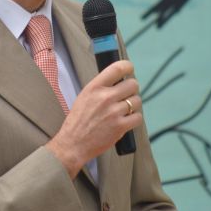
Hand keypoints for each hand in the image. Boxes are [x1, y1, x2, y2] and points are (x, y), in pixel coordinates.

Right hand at [46, 60, 141, 177]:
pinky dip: (134, 119)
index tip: (129, 70)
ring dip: (133, 105)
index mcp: (94, 87)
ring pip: (137, 101)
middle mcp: (105, 97)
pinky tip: (126, 121)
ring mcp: (113, 112)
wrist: (73, 144)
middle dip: (131, 89)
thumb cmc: (78, 121)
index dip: (128, 67)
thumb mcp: (84, 97)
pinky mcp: (120, 126)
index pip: (117, 68)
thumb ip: (101, 87)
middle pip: (133, 84)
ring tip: (123, 111)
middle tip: (126, 95)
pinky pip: (138, 117)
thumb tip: (119, 79)